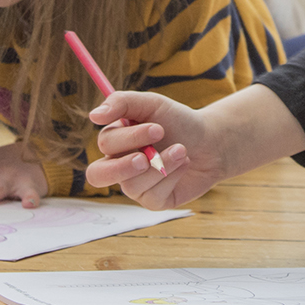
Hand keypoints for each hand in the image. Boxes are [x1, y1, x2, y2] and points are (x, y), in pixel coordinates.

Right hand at [83, 89, 210, 207]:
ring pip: (131, 186)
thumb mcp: (152, 104)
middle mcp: (119, 165)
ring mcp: (135, 186)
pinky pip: (152, 196)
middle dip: (123, 167)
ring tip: (181, 151)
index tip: (159, 128)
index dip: (129, 138)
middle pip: (97, 176)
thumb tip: (93, 115)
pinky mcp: (153, 201)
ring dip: (161, 166)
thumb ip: (122, 103)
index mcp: (115, 142)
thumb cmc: (178, 121)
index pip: (105, 144)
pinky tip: (184, 164)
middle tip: (146, 158)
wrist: (210, 142)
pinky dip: (172, 177)